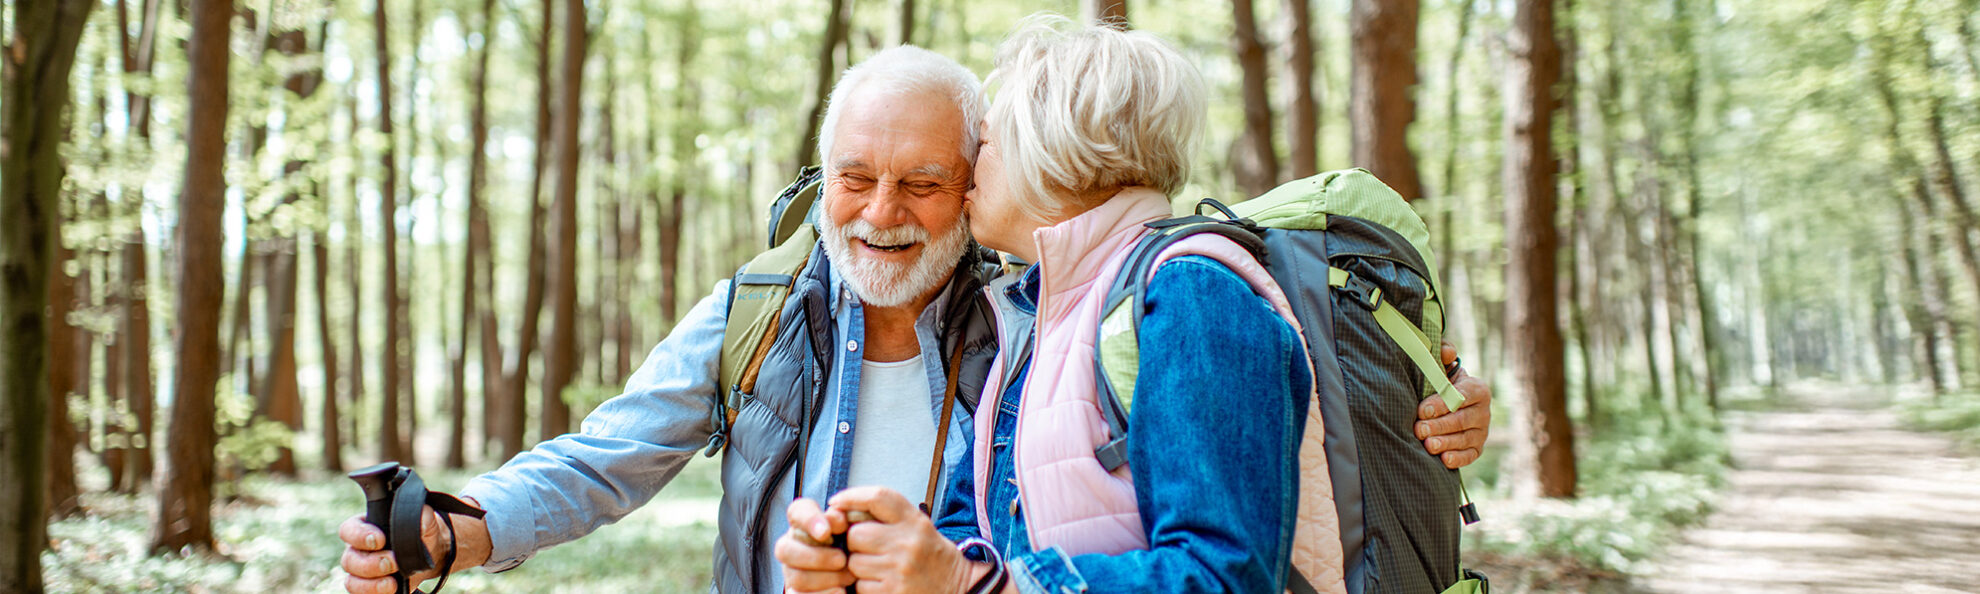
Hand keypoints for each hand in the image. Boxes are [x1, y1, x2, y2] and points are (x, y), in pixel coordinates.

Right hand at [338, 498, 491, 593]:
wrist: (432, 554)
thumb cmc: (422, 533)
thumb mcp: (425, 521)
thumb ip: (422, 516)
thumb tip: (421, 517)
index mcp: (364, 528)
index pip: (348, 530)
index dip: (359, 536)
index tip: (380, 540)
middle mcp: (358, 550)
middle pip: (349, 560)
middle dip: (370, 564)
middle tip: (392, 563)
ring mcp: (362, 572)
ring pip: (352, 581)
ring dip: (371, 585)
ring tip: (391, 584)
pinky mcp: (370, 587)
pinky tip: (390, 591)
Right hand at [777, 498, 855, 593]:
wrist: (863, 577)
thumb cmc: (857, 548)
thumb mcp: (856, 531)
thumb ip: (845, 520)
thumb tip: (835, 515)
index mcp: (805, 525)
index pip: (797, 512)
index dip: (808, 519)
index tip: (827, 531)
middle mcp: (792, 547)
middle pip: (784, 548)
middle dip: (816, 556)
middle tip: (842, 560)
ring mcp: (791, 572)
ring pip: (794, 576)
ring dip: (824, 578)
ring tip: (849, 577)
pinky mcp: (795, 593)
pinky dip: (823, 593)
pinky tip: (841, 591)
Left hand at [831, 486, 973, 593]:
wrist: (957, 588)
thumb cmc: (930, 556)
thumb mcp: (918, 527)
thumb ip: (888, 516)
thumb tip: (843, 509)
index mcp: (914, 521)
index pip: (878, 497)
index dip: (851, 496)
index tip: (836, 502)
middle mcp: (908, 542)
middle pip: (856, 533)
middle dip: (855, 542)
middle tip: (868, 549)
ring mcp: (899, 569)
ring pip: (854, 562)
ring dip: (859, 567)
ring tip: (878, 568)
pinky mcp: (892, 592)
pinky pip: (860, 585)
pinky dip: (865, 586)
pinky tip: (882, 583)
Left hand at [1415, 341, 1491, 468]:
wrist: (1449, 403)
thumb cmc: (1440, 383)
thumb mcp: (1441, 367)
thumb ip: (1442, 355)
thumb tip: (1447, 352)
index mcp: (1477, 389)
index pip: (1461, 396)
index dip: (1441, 404)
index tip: (1422, 410)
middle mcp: (1484, 411)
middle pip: (1462, 420)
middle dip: (1439, 425)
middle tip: (1419, 429)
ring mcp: (1482, 431)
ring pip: (1465, 439)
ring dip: (1446, 442)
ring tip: (1428, 445)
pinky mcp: (1478, 448)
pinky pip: (1470, 455)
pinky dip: (1458, 458)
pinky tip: (1444, 459)